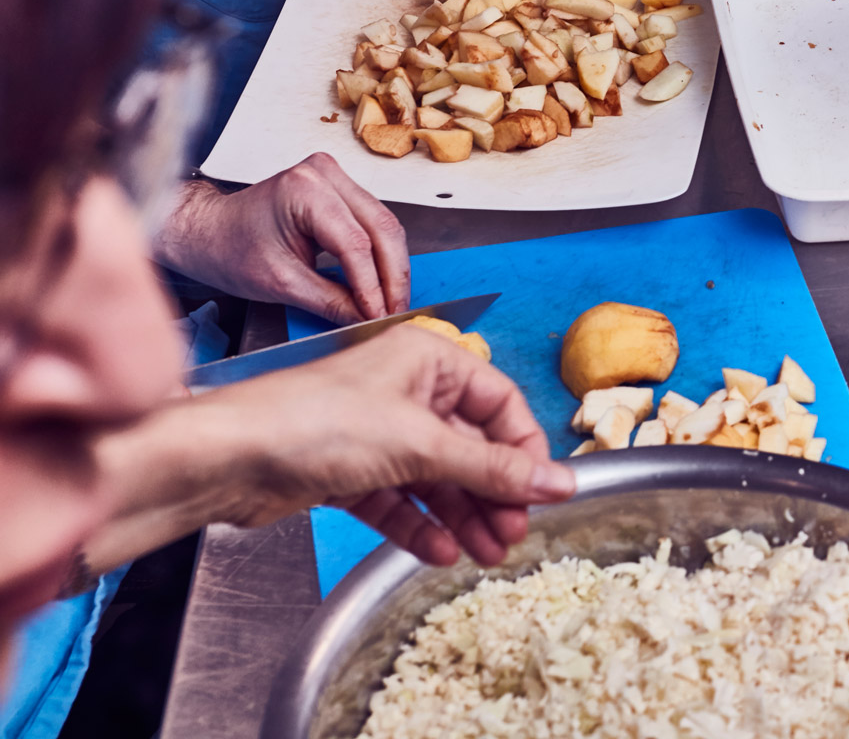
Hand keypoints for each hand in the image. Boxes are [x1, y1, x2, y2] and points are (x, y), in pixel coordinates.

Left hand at [119, 331, 573, 567]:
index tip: (542, 493)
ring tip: (485, 554)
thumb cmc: (314, 423)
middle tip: (513, 534)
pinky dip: (419, 527)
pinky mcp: (348, 471)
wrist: (224, 460)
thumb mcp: (419, 445)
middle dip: (493, 494)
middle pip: (469, 447)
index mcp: (428, 360)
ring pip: (436, 479)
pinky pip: (399, 501)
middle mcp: (405, 390)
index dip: (523, 450)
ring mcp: (376, 433)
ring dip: (462, 517)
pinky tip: (439, 553)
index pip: (499, 404)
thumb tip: (559, 482)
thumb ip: (491, 469)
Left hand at [150, 155, 408, 324]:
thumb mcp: (280, 284)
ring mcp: (334, 177)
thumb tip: (368, 317)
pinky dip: (381, 253)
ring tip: (392, 299)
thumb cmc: (228, 249)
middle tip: (395, 310)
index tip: (380, 314)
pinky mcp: (339, 188)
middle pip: (381, 228)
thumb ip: (331, 301)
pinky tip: (383, 279)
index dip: (373, 284)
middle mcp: (324, 174)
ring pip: (385, 223)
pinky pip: (374, 220)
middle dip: (392, 276)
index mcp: (303, 190)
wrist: (208, 232)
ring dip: (391, 265)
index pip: (355, 243)